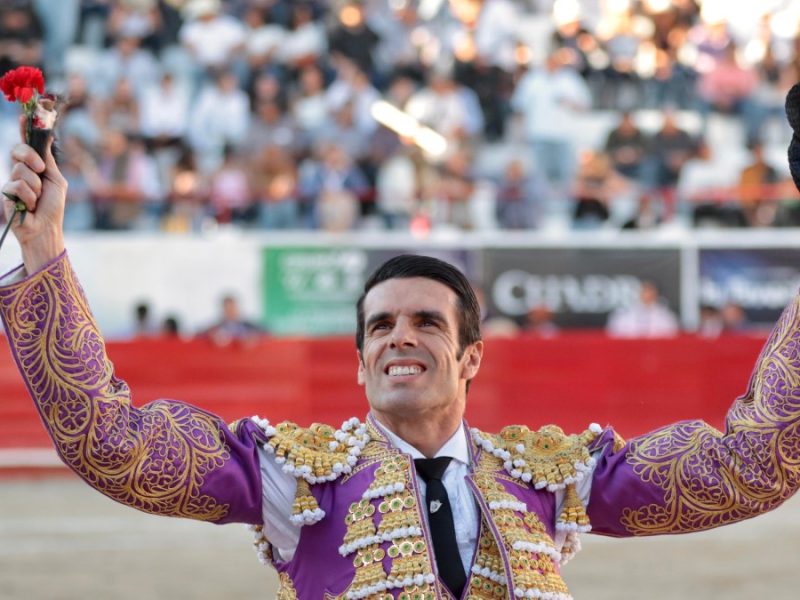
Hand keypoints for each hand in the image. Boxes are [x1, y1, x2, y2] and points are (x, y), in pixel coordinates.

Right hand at [2, 115, 65, 272]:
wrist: (46, 228)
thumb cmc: (53, 206)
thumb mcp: (56, 180)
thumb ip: (48, 160)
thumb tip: (47, 138)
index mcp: (35, 166)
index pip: (28, 144)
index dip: (25, 130)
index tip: (24, 116)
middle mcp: (22, 171)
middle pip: (19, 150)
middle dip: (30, 157)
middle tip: (40, 169)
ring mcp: (12, 181)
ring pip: (20, 169)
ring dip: (35, 186)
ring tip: (38, 199)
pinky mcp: (6, 193)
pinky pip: (16, 186)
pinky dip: (28, 196)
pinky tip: (30, 206)